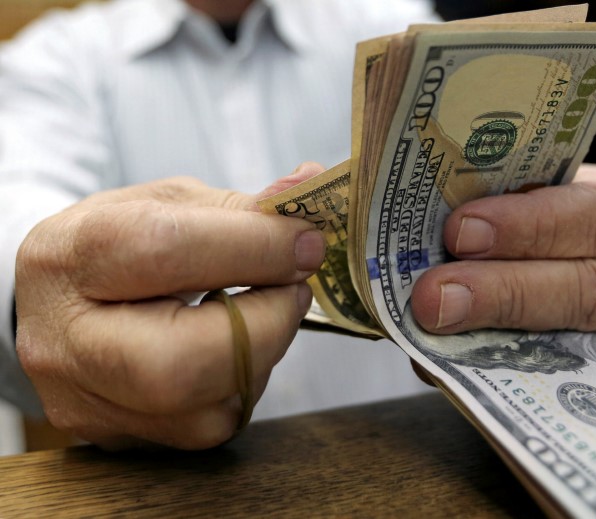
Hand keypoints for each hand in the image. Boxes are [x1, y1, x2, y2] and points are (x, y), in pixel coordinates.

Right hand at [14, 168, 325, 449]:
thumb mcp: (168, 206)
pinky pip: (210, 426)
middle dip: (265, 325)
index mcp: (69, 255)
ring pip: (204, 410)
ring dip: (262, 356)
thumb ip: (241, 207)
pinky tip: (236, 349)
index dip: (254, 247)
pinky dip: (243, 384)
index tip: (308, 242)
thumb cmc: (119, 246)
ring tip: (267, 313)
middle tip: (295, 290)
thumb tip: (310, 186)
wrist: (61, 306)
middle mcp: (64, 343)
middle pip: (177, 363)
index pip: (163, 250)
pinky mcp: (120, 439)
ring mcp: (88, 403)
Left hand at [410, 164, 595, 358]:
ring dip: (497, 338)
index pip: (595, 214)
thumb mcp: (558, 192)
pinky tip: (454, 363)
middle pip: (589, 289)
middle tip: (435, 294)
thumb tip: (429, 223)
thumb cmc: (575, 217)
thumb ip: (513, 203)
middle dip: (503, 290)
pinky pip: (566, 380)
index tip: (460, 231)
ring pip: (578, 344)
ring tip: (435, 329)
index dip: (527, 226)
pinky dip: (504, 371)